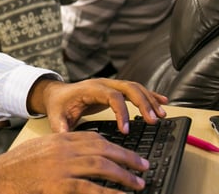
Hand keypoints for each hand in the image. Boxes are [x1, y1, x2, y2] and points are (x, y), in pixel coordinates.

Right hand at [0, 131, 149, 193]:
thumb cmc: (15, 167)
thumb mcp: (40, 149)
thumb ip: (60, 149)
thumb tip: (81, 155)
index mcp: (60, 139)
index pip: (95, 137)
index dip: (115, 146)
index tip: (128, 154)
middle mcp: (65, 149)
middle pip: (104, 149)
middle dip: (127, 158)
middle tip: (143, 167)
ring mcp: (63, 167)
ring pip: (103, 167)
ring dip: (124, 176)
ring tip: (138, 185)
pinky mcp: (61, 185)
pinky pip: (93, 189)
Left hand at [27, 78, 167, 133]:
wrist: (57, 94)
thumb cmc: (58, 105)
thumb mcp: (56, 116)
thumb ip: (60, 126)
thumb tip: (64, 135)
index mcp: (90, 88)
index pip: (111, 96)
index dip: (121, 112)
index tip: (125, 130)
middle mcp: (103, 84)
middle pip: (128, 88)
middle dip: (143, 103)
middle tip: (153, 121)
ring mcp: (110, 85)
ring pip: (135, 88)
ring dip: (150, 100)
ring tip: (162, 115)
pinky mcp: (115, 90)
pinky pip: (136, 90)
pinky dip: (150, 96)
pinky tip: (163, 102)